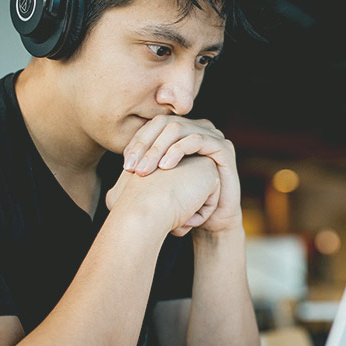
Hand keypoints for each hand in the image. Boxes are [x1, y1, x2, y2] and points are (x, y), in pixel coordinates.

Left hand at [122, 116, 242, 233]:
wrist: (211, 222)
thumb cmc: (184, 203)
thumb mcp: (160, 183)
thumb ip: (145, 168)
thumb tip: (122, 165)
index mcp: (182, 133)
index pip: (153, 126)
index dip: (137, 142)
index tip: (125, 166)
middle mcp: (197, 129)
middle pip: (164, 123)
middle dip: (145, 145)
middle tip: (132, 168)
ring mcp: (212, 136)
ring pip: (178, 129)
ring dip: (158, 149)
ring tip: (146, 170)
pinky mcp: (224, 148)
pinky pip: (197, 139)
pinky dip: (178, 150)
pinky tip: (166, 167)